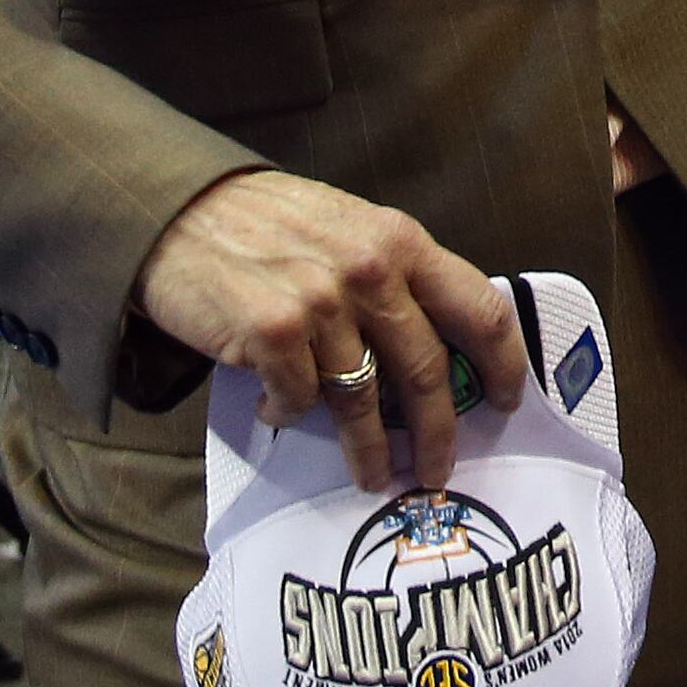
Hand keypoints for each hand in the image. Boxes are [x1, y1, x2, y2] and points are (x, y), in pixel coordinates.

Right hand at [132, 168, 528, 494]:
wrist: (179, 212)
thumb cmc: (270, 226)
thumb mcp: (351, 230)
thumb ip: (397, 278)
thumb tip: (442, 350)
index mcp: (402, 240)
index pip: (479, 308)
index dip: (504, 364)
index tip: (507, 402)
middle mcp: (370, 269)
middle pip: (427, 370)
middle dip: (438, 433)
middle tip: (437, 470)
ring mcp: (322, 301)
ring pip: (365, 400)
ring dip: (369, 449)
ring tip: (371, 474)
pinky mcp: (271, 332)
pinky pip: (299, 401)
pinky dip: (290, 415)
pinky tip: (277, 409)